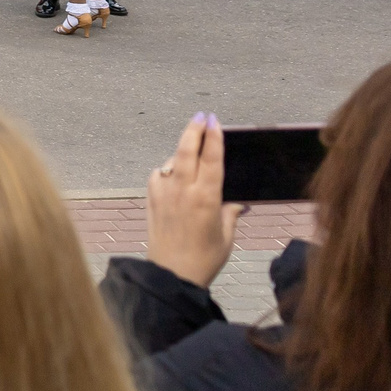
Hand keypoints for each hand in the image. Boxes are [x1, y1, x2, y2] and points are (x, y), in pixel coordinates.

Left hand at [145, 113, 241, 289]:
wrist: (171, 274)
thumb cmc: (204, 258)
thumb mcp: (226, 236)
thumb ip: (231, 213)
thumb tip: (238, 203)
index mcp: (206, 198)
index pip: (211, 160)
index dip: (213, 138)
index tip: (214, 121)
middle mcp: (183, 191)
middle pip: (188, 151)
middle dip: (194, 130)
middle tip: (201, 116)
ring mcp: (164, 193)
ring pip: (173, 161)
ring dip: (182, 151)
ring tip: (192, 148)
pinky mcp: (151, 198)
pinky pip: (159, 175)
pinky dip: (168, 170)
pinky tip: (175, 175)